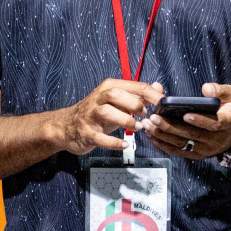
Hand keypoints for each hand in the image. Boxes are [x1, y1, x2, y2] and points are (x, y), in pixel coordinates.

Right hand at [47, 79, 162, 154]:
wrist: (66, 126)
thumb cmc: (96, 113)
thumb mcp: (117, 102)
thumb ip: (139, 95)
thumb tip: (158, 87)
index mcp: (109, 88)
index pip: (134, 86)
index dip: (152, 95)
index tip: (164, 104)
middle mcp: (98, 99)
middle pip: (115, 94)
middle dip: (134, 103)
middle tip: (144, 114)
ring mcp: (90, 116)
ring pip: (106, 112)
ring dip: (125, 120)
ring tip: (137, 128)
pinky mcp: (86, 133)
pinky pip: (100, 137)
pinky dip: (114, 142)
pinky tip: (124, 144)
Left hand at [143, 82, 230, 160]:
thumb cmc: (230, 111)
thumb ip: (221, 90)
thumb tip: (206, 88)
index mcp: (227, 122)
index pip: (214, 123)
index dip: (200, 120)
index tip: (185, 115)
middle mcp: (216, 138)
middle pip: (192, 134)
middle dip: (171, 126)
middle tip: (154, 118)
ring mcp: (206, 148)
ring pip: (183, 143)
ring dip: (164, 135)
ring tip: (148, 125)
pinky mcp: (197, 154)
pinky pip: (179, 151)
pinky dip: (164, 145)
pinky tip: (152, 136)